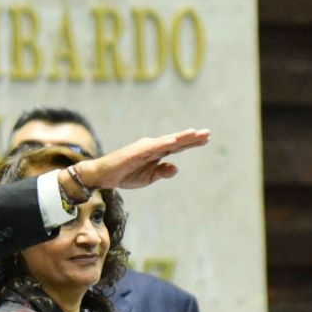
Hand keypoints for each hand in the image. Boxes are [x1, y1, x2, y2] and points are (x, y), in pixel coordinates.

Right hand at [69, 129, 209, 190]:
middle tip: (208, 133)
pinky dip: (163, 144)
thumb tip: (175, 168)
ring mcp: (144, 148)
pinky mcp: (136, 152)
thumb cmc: (125, 175)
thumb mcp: (148, 178)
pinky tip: (173, 141)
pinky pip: (152, 147)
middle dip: (192, 137)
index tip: (206, 139)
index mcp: (156, 153)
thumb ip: (162, 172)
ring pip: (166, 141)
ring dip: (180, 137)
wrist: (104, 176)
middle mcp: (152, 147)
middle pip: (175, 141)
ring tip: (194, 133)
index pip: (177, 146)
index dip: (192, 143)